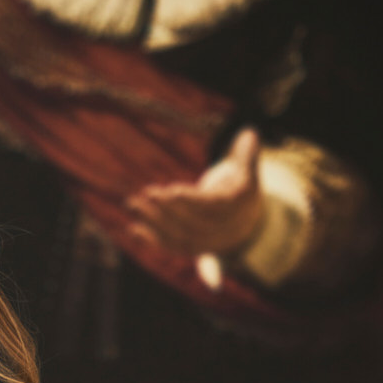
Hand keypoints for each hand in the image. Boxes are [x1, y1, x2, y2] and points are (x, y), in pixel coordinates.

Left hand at [128, 128, 263, 257]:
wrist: (244, 225)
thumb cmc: (240, 191)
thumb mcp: (247, 172)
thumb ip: (246, 155)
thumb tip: (249, 133)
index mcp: (234, 207)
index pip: (211, 205)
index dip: (190, 200)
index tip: (171, 190)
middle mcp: (221, 229)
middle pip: (191, 222)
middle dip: (166, 208)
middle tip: (146, 193)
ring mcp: (206, 242)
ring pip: (178, 235)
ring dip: (153, 221)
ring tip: (132, 204)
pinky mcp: (191, 249)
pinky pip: (170, 246)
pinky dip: (151, 239)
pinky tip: (132, 229)